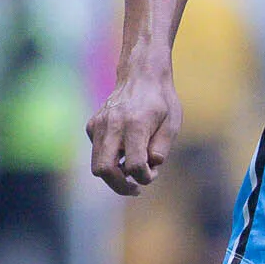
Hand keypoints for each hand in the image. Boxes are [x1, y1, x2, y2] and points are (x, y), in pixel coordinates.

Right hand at [87, 72, 180, 196]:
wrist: (141, 74)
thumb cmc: (161, 100)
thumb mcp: (172, 123)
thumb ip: (161, 147)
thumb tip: (150, 166)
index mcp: (135, 124)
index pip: (134, 164)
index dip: (145, 177)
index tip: (153, 173)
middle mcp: (112, 125)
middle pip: (104, 170)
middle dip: (119, 186)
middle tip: (135, 189)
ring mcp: (99, 125)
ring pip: (97, 165)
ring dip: (114, 176)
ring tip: (132, 172)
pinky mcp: (92, 126)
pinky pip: (98, 153)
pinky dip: (110, 159)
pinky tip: (125, 151)